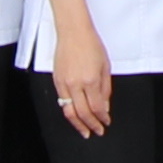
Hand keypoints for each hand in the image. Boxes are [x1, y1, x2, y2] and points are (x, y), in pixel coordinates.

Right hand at [50, 18, 114, 139]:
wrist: (73, 31)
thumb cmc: (91, 44)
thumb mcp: (105, 67)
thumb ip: (105, 89)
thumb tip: (104, 107)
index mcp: (90, 80)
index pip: (97, 107)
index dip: (102, 118)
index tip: (106, 122)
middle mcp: (76, 83)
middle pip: (83, 113)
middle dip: (91, 125)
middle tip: (97, 131)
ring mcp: (64, 82)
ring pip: (69, 111)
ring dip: (77, 124)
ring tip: (84, 131)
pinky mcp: (56, 80)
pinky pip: (62, 101)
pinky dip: (69, 111)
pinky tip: (74, 115)